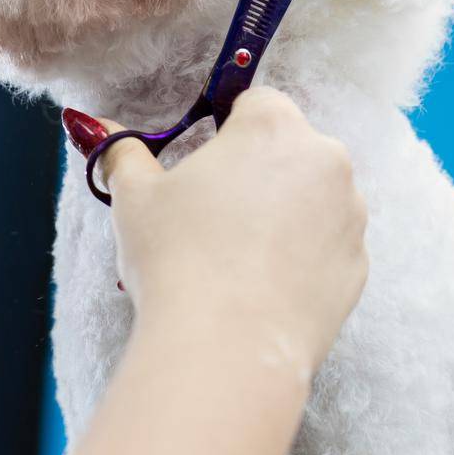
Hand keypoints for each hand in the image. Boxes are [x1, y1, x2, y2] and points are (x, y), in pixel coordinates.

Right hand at [91, 87, 368, 377]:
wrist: (226, 350)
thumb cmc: (177, 260)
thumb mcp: (135, 197)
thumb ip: (122, 151)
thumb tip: (94, 127)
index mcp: (273, 126)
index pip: (255, 104)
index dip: (227, 133)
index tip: (206, 170)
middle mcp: (325, 159)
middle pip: (290, 150)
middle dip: (258, 173)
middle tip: (216, 217)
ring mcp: (349, 215)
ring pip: (314, 198)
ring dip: (286, 214)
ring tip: (239, 258)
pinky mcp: (358, 266)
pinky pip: (329, 247)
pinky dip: (304, 258)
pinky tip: (264, 285)